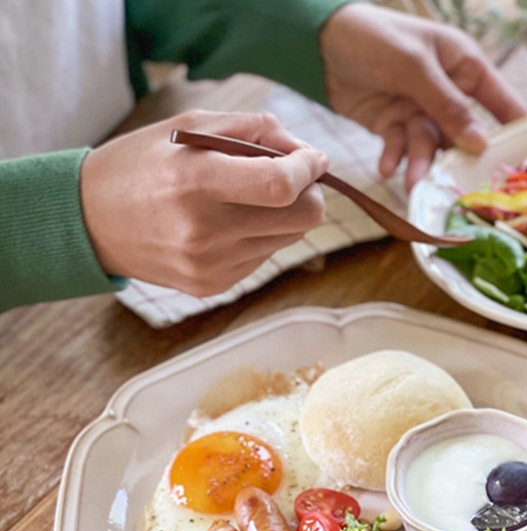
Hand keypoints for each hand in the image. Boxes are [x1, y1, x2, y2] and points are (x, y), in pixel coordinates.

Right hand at [80, 110, 327, 295]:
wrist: (90, 222)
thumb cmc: (142, 165)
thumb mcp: (188, 127)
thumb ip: (252, 129)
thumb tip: (304, 150)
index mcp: (195, 180)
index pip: (281, 184)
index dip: (309, 169)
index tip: (314, 158)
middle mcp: (205, 230)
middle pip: (302, 219)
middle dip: (310, 194)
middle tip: (295, 177)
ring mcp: (210, 264)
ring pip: (288, 239)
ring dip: (284, 215)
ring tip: (250, 197)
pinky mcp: (212, 285)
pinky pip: (263, 257)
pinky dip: (259, 236)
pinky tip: (228, 223)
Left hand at [319, 4, 526, 190]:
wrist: (320, 44)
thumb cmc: (374, 38)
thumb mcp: (414, 66)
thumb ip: (447, 105)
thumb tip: (480, 143)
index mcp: (464, 65)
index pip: (501, 101)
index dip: (516, 131)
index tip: (526, 165)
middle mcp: (447, 90)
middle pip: (464, 134)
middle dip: (459, 159)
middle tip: (459, 187)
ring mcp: (420, 109)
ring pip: (430, 145)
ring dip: (420, 163)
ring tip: (411, 182)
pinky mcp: (394, 124)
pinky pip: (401, 148)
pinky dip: (395, 158)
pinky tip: (386, 167)